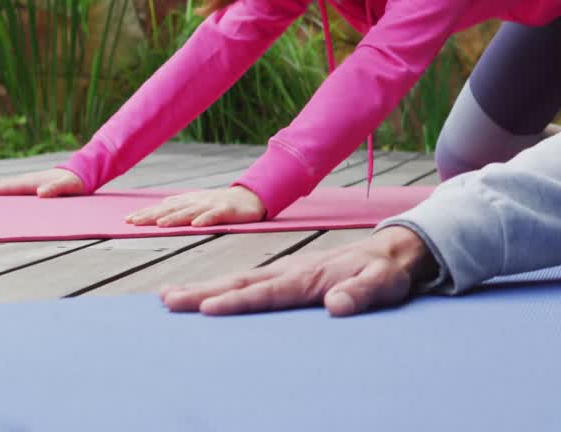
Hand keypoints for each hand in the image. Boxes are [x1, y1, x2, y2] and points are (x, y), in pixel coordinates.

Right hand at [0, 168, 84, 196]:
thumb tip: (41, 194)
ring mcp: (26, 182)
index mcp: (32, 182)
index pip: (8, 187)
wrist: (81, 173)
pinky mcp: (29, 185)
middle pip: (0, 185)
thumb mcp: (69, 186)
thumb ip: (56, 189)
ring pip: (2, 185)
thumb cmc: (76, 182)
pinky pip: (9, 188)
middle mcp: (26, 180)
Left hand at [124, 186, 265, 226]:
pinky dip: (205, 219)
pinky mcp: (226, 210)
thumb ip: (181, 204)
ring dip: (175, 218)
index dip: (146, 213)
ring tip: (160, 224)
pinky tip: (196, 225)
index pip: (163, 207)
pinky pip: (214, 215)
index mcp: (188, 201)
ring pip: (190, 212)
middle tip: (134, 222)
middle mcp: (196, 202)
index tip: (128, 220)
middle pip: (172, 209)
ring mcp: (211, 205)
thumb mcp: (199, 201)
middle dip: (152, 215)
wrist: (250, 197)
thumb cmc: (222, 202)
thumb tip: (163, 204)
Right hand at [160, 226, 437, 315]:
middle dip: (204, 291)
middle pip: (242, 281)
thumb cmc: (387, 271)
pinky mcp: (287, 273)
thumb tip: (336, 304)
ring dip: (205, 287)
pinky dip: (221, 286)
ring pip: (240, 278)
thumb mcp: (384, 283)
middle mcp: (292, 270)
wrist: (392, 251)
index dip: (239, 301)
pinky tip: (203, 295)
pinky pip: (248, 280)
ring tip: (169, 295)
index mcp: (311, 276)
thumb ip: (362, 293)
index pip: (269, 291)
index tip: (208, 308)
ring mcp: (287, 270)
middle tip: (168, 299)